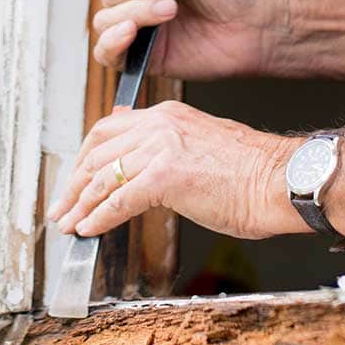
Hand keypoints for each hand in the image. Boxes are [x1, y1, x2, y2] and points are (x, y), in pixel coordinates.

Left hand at [46, 99, 304, 239]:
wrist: (282, 181)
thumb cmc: (252, 174)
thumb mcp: (201, 145)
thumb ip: (168, 147)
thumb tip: (139, 163)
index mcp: (167, 115)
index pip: (110, 130)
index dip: (86, 158)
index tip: (77, 179)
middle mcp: (159, 125)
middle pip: (98, 151)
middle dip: (75, 182)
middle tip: (62, 206)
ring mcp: (160, 149)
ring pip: (104, 177)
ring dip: (80, 204)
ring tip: (68, 223)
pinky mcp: (165, 177)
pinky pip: (118, 200)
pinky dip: (98, 217)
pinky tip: (89, 229)